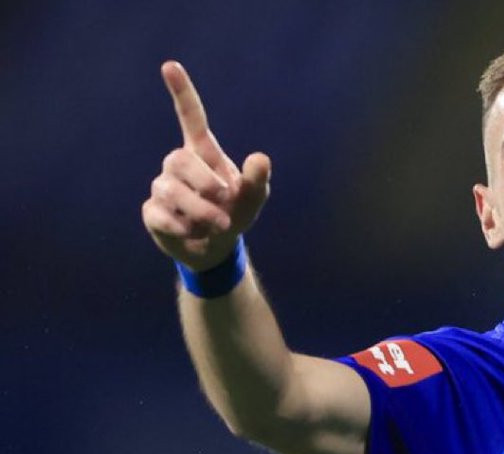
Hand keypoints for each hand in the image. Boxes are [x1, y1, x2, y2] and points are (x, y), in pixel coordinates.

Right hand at [141, 61, 270, 270]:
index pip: (190, 117)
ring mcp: (163, 186)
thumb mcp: (253, 198)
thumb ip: (257, 180)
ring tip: (217, 223)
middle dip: (205, 183)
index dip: (182, 92)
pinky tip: (194, 232)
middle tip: (226, 203)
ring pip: (170, 189)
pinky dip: (184, 226)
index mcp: (204, 153)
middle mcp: (178, 164)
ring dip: (200, 211)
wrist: (216, 247)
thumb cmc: (235, 213)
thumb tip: (260, 158)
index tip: (170, 65)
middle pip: (180, 159)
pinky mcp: (152, 211)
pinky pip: (161, 214)